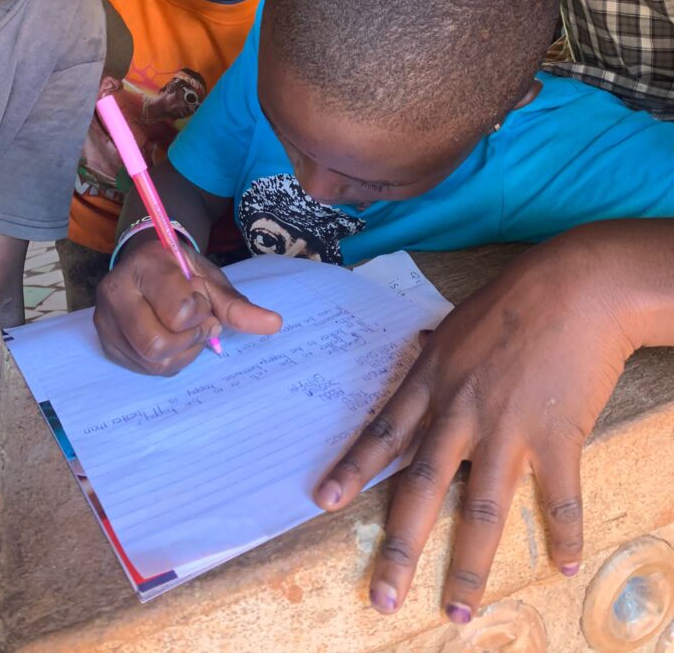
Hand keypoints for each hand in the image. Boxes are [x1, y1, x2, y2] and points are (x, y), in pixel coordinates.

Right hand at [94, 231, 281, 374]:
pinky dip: (167, 360)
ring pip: (152, 362)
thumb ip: (237, 304)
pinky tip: (169, 338)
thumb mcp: (209, 279)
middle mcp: (115, 293)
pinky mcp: (106, 343)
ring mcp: (105, 321)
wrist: (146, 264)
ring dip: (181, 352)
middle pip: (157, 345)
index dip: (199, 312)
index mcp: (145, 266)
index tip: (200, 298)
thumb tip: (274, 325)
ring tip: (183, 329)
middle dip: (188, 339)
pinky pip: (144, 369)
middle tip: (196, 322)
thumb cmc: (179, 270)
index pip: (179, 311)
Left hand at [314, 223, 670, 619]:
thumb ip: (437, 348)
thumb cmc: (514, 297)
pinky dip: (564, 531)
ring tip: (458, 609)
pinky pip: (557, 496)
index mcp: (432, 380)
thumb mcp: (458, 320)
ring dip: (468, 565)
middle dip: (398, 546)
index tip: (324, 501)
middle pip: (420, 487)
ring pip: (480, 508)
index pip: (383, 433)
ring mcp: (505, 427)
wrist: (573, 286)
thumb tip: (421, 346)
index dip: (353, 468)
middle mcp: (459, 411)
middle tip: (381, 595)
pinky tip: (565, 563)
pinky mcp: (554, 435)